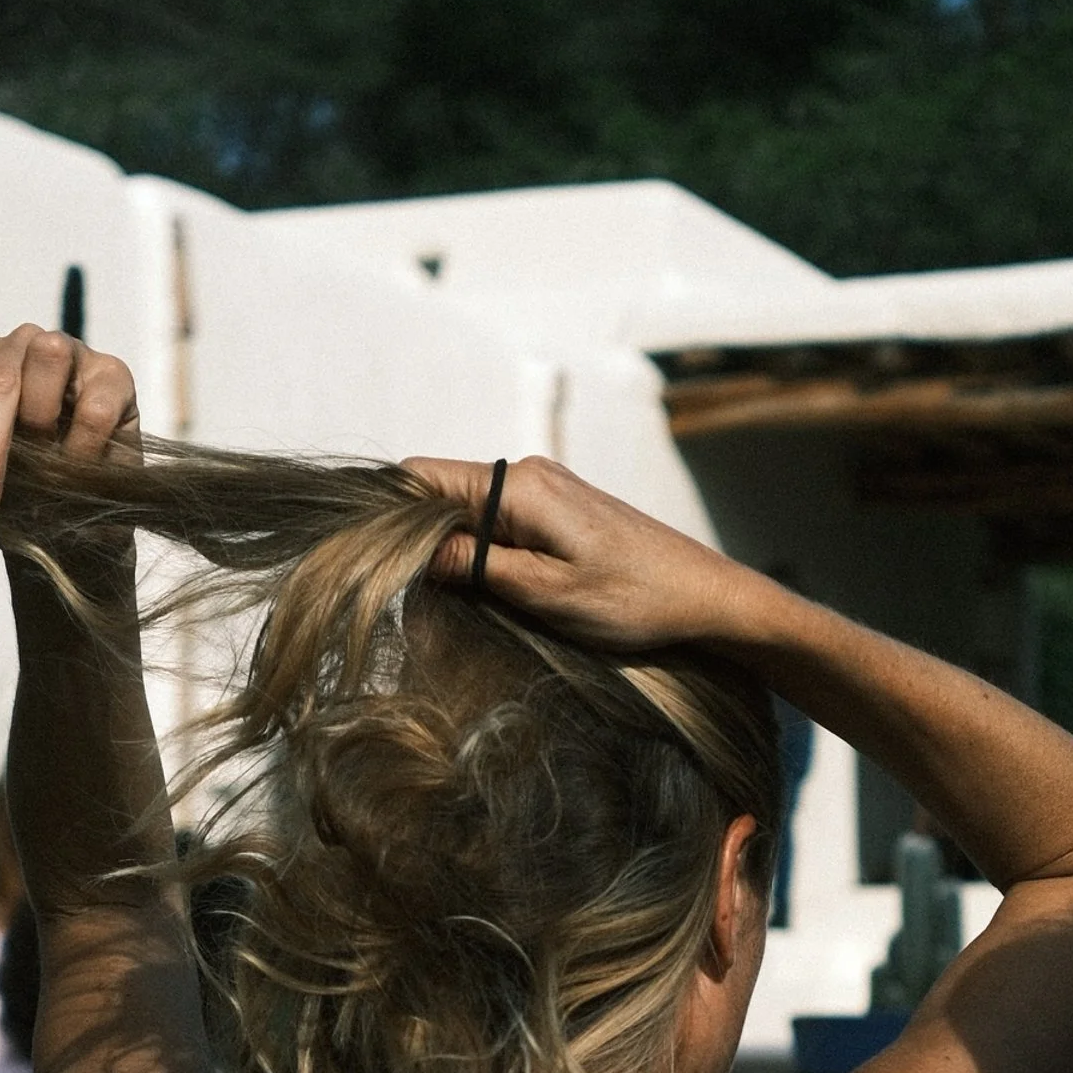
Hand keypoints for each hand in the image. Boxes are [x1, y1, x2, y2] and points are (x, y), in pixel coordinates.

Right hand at [402, 454, 768, 655]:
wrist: (706, 596)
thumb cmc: (634, 599)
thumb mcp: (545, 593)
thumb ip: (475, 567)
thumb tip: (410, 552)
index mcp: (519, 486)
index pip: (421, 476)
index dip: (383, 509)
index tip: (366, 554)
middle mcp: (528, 473)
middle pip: (439, 489)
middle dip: (414, 533)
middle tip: (401, 586)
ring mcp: (546, 488)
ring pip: (467, 506)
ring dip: (449, 544)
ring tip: (443, 593)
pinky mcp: (560, 508)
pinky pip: (497, 518)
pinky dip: (480, 546)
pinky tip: (483, 584)